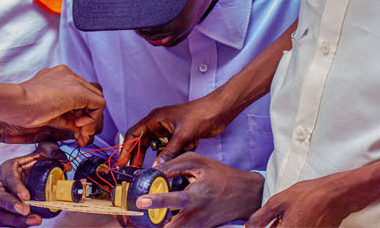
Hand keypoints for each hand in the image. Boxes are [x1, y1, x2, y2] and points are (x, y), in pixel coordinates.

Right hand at [0, 66, 104, 145]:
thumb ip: (67, 119)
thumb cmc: (23, 109)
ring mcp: (73, 79)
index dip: (81, 112)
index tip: (76, 126)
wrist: (15, 103)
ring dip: (91, 118)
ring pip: (96, 97)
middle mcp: (67, 74)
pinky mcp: (78, 90)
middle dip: (88, 116)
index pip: (79, 92)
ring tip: (80, 131)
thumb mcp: (49, 114)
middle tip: (81, 133)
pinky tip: (80, 127)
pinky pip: (98, 103)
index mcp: (57, 77)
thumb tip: (80, 130)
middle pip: (90, 94)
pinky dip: (93, 118)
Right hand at [0, 141, 66, 226]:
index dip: (16, 187)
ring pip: (0, 214)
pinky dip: (19, 225)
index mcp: (8, 168)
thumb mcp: (44, 153)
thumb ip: (53, 152)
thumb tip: (67, 164)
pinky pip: (8, 223)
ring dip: (15, 220)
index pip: (8, 177)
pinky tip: (32, 223)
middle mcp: (1, 185)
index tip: (27, 197)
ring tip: (35, 220)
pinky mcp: (9, 213)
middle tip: (25, 210)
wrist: (38, 174)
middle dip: (8, 204)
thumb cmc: (37, 163)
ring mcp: (4, 201)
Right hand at [119, 96, 227, 165]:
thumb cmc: (200, 114)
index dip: (126, 148)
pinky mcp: (177, 135)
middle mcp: (159, 123)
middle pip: (143, 141)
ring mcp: (168, 129)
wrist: (218, 111)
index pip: (134, 133)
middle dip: (140, 155)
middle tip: (134, 170)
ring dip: (162, 155)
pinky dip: (175, 152)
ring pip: (157, 147)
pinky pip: (169, 148)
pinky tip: (187, 148)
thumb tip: (157, 167)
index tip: (121, 161)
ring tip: (160, 166)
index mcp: (155, 118)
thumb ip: (168, 152)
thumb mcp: (182, 136)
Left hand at [135, 152, 262, 227]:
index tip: (141, 201)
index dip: (157, 200)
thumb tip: (151, 171)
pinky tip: (162, 218)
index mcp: (197, 195)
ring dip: (160, 225)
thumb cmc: (220, 175)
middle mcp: (197, 216)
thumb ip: (173, 165)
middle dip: (152, 224)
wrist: (245, 195)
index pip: (175, 200)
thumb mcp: (197, 162)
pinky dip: (169, 225)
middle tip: (137, 217)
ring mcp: (199, 227)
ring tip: (147, 217)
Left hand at [246, 174, 355, 226]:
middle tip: (272, 219)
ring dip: (279, 227)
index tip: (259, 225)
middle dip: (271, 227)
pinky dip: (289, 227)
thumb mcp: (279, 202)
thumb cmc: (308, 196)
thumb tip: (248, 227)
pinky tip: (288, 220)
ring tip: (279, 219)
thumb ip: (261, 217)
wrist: (335, 197)